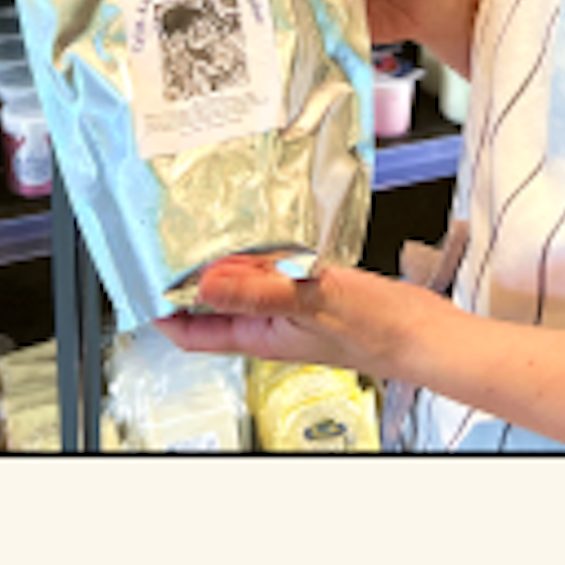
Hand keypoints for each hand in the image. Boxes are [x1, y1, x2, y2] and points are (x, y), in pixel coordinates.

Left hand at [164, 255, 435, 383]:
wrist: (424, 333)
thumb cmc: (377, 329)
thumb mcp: (311, 302)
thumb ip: (259, 291)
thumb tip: (205, 282)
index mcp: (259, 337)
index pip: (192, 332)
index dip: (161, 311)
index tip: (140, 278)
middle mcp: (268, 325)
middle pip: (211, 305)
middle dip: (187, 278)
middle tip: (166, 238)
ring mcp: (289, 309)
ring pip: (241, 286)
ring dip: (222, 261)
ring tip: (202, 227)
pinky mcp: (311, 291)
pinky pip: (271, 272)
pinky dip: (259, 252)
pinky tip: (261, 230)